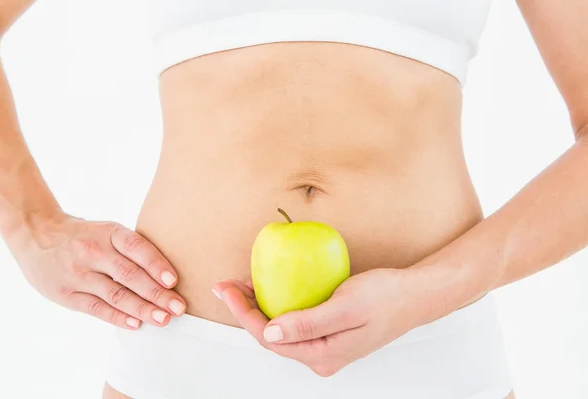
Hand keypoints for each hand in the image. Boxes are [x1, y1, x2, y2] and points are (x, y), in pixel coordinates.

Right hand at [8, 212, 186, 328]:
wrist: (36, 235)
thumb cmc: (86, 236)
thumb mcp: (107, 231)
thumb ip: (132, 249)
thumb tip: (168, 276)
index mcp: (108, 232)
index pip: (136, 248)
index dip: (156, 264)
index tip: (174, 281)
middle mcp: (93, 251)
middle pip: (130, 275)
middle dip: (157, 294)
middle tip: (178, 307)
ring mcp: (78, 273)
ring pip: (115, 295)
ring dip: (142, 309)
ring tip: (163, 319)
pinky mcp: (66, 293)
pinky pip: (96, 308)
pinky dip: (118, 317)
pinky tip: (136, 324)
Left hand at [214, 268, 433, 376]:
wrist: (415, 296)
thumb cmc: (386, 297)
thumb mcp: (347, 307)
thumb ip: (308, 323)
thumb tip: (271, 331)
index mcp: (322, 355)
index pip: (270, 338)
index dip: (244, 314)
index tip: (227, 290)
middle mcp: (320, 357)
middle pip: (271, 336)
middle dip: (246, 311)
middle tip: (228, 285)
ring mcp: (325, 347)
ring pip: (281, 329)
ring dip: (259, 308)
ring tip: (243, 285)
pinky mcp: (329, 334)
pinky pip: (294, 323)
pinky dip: (278, 306)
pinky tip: (271, 290)